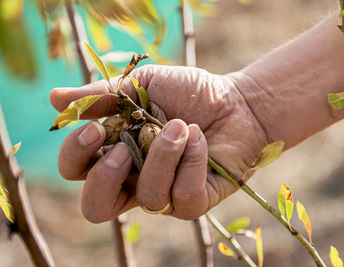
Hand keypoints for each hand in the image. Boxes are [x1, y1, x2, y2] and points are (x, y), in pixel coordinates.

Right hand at [50, 65, 266, 221]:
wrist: (236, 101)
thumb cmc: (189, 92)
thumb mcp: (142, 85)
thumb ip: (102, 95)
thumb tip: (54, 99)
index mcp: (115, 151)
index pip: (76, 171)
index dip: (76, 155)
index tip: (96, 128)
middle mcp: (135, 179)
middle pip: (96, 208)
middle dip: (105, 178)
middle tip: (125, 147)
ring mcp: (165, 194)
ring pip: (147, 197)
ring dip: (163, 156)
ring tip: (182, 125)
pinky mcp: (194, 201)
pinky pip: (183, 196)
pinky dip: (191, 163)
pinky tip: (200, 139)